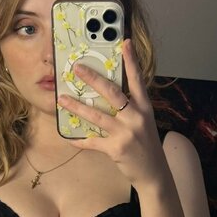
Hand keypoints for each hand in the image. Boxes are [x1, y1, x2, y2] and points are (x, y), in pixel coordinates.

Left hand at [59, 38, 164, 189]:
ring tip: (62, 99)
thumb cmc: (146, 145)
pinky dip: (80, 140)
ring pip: (96, 116)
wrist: (154, 173)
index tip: (124, 43)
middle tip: (77, 68)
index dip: (131, 61)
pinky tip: (69, 138)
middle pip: (112, 93)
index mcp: (144, 108)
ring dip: (76, 107)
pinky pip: (93, 142)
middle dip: (92, 79)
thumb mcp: (144, 122)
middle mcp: (136, 117)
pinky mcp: (116, 148)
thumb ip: (131, 108)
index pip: (137, 80)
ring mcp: (126, 133)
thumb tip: (108, 95)